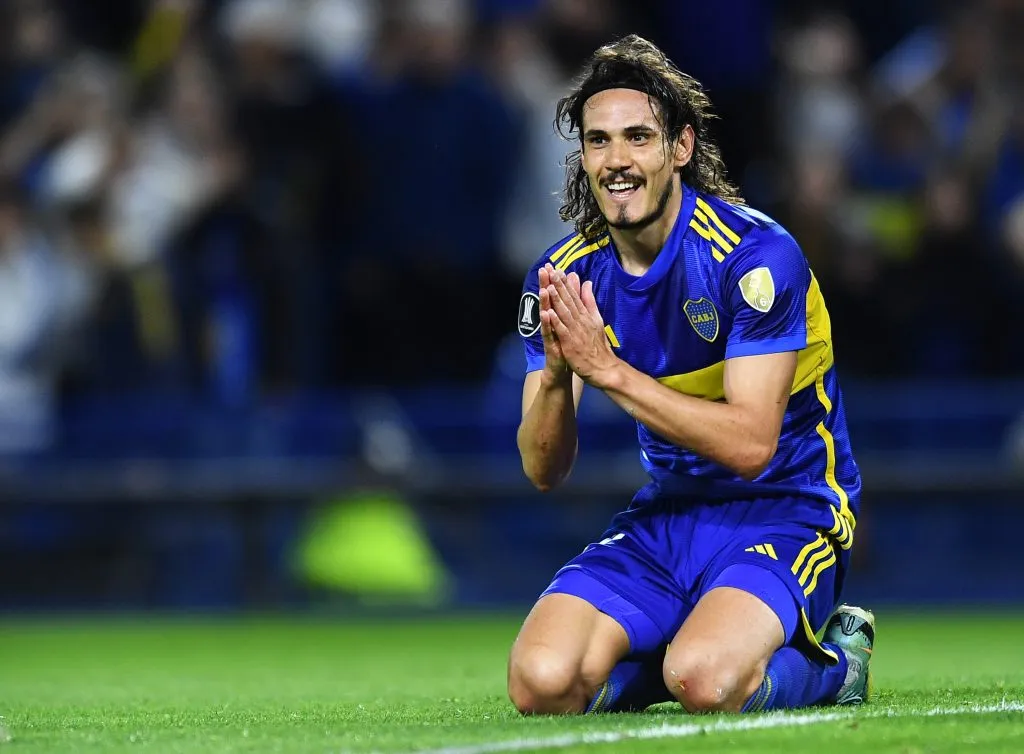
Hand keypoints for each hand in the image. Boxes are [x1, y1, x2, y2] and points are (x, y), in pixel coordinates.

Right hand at [538, 264, 570, 383]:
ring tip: (544, 289)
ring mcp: (550, 333)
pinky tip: (546, 314)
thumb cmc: (566, 344)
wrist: (561, 368)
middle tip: (543, 270)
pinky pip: (548, 333)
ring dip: (544, 302)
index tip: (551, 265)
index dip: (554, 280)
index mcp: (558, 316)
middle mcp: (552, 322)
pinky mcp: (550, 344)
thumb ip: (572, 302)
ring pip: (546, 315)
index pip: (556, 295)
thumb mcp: (570, 322)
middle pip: (548, 301)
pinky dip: (547, 324)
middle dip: (546, 285)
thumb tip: (574, 284)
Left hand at [544, 266, 618, 387]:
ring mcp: (576, 331)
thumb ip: (590, 301)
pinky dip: (556, 321)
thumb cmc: (597, 345)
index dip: (565, 282)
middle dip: (560, 285)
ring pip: (565, 312)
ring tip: (549, 286)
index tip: (557, 269)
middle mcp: (581, 320)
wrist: (603, 367)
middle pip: (569, 300)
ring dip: (557, 299)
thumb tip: (587, 283)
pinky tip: (549, 312)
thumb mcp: (596, 319)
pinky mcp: (571, 343)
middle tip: (551, 270)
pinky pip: (562, 330)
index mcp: (586, 314)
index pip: (574, 295)